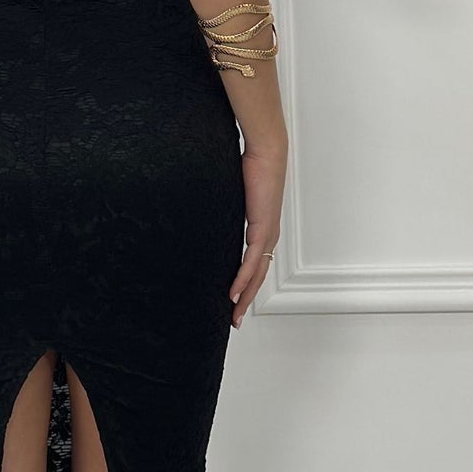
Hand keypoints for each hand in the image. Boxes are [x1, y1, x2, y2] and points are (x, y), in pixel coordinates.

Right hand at [229, 139, 286, 328]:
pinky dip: (242, 280)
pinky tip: (233, 294)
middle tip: (234, 319)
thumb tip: (204, 204)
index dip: (245, 284)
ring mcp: (267, 235)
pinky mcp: (263, 230)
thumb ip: (225, 205)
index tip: (232, 299)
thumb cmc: (251, 165)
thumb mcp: (233, 192)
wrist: (267, 152)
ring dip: (244, 296)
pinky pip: (252, 262)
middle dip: (245, 300)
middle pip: (257, 276)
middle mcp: (268, 236)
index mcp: (262, 228)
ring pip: (256, 275)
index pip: (254, 264)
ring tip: (233, 315)